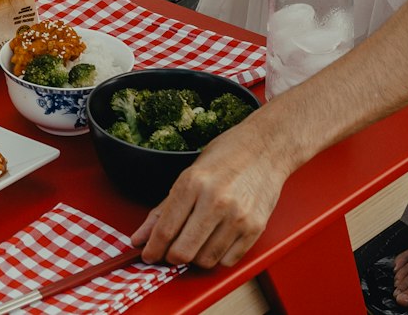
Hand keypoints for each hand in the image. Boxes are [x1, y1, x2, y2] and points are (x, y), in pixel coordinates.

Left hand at [132, 120, 293, 268]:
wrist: (266, 147)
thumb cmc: (227, 155)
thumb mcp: (189, 173)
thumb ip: (164, 209)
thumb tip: (140, 237)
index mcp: (193, 183)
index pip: (165, 229)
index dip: (152, 249)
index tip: (148, 255)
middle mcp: (216, 201)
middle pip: (183, 251)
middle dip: (171, 257)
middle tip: (170, 251)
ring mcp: (238, 216)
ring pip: (205, 260)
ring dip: (195, 258)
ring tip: (195, 242)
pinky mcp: (256, 228)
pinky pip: (228, 260)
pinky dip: (216, 257)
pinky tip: (214, 242)